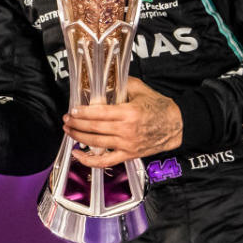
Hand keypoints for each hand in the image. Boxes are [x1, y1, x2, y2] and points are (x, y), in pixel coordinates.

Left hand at [63, 77, 182, 167]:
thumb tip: (104, 81)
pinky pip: (106, 162)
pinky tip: (78, 155)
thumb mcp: (141, 89)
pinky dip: (89, 161)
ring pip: (96, 143)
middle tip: (66, 119)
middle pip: (94, 129)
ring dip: (78, 137)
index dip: (83, 113)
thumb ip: (122, 84)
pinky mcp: (128, 155)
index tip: (72, 111)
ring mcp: (127, 145)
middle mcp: (126, 130)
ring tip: (68, 131)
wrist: (176, 125)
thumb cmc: (159, 106)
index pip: (99, 113)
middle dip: (76, 124)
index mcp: (129, 112)